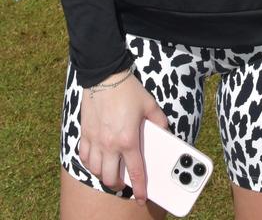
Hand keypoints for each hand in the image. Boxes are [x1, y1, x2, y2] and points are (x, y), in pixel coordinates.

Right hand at [79, 71, 168, 204]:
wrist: (104, 76)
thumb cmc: (127, 90)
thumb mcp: (150, 104)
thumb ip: (159, 121)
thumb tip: (165, 131)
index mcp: (128, 139)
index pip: (135, 172)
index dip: (140, 188)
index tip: (141, 197)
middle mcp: (110, 144)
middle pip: (111, 177)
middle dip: (118, 184)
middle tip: (124, 183)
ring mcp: (95, 140)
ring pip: (96, 170)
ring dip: (103, 175)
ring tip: (110, 172)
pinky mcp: (85, 134)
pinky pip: (84, 157)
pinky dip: (90, 163)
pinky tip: (96, 160)